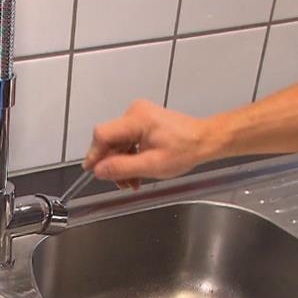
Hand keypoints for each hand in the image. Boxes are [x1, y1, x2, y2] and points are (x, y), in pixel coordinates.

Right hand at [83, 100, 218, 186]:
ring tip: (132, 182)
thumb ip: (122, 167)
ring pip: (118, 143)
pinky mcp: (142, 122)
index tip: (92, 171)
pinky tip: (136, 172)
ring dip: (121, 164)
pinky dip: (129, 157)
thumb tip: (98, 170)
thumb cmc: (185, 150)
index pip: (103, 135)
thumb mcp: (152, 165)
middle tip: (121, 184)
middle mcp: (134, 113)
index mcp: (136, 119)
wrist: (205, 140)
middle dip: (112, 163)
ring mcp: (138, 116)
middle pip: (109, 140)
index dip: (95, 154)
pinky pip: (127, 141)